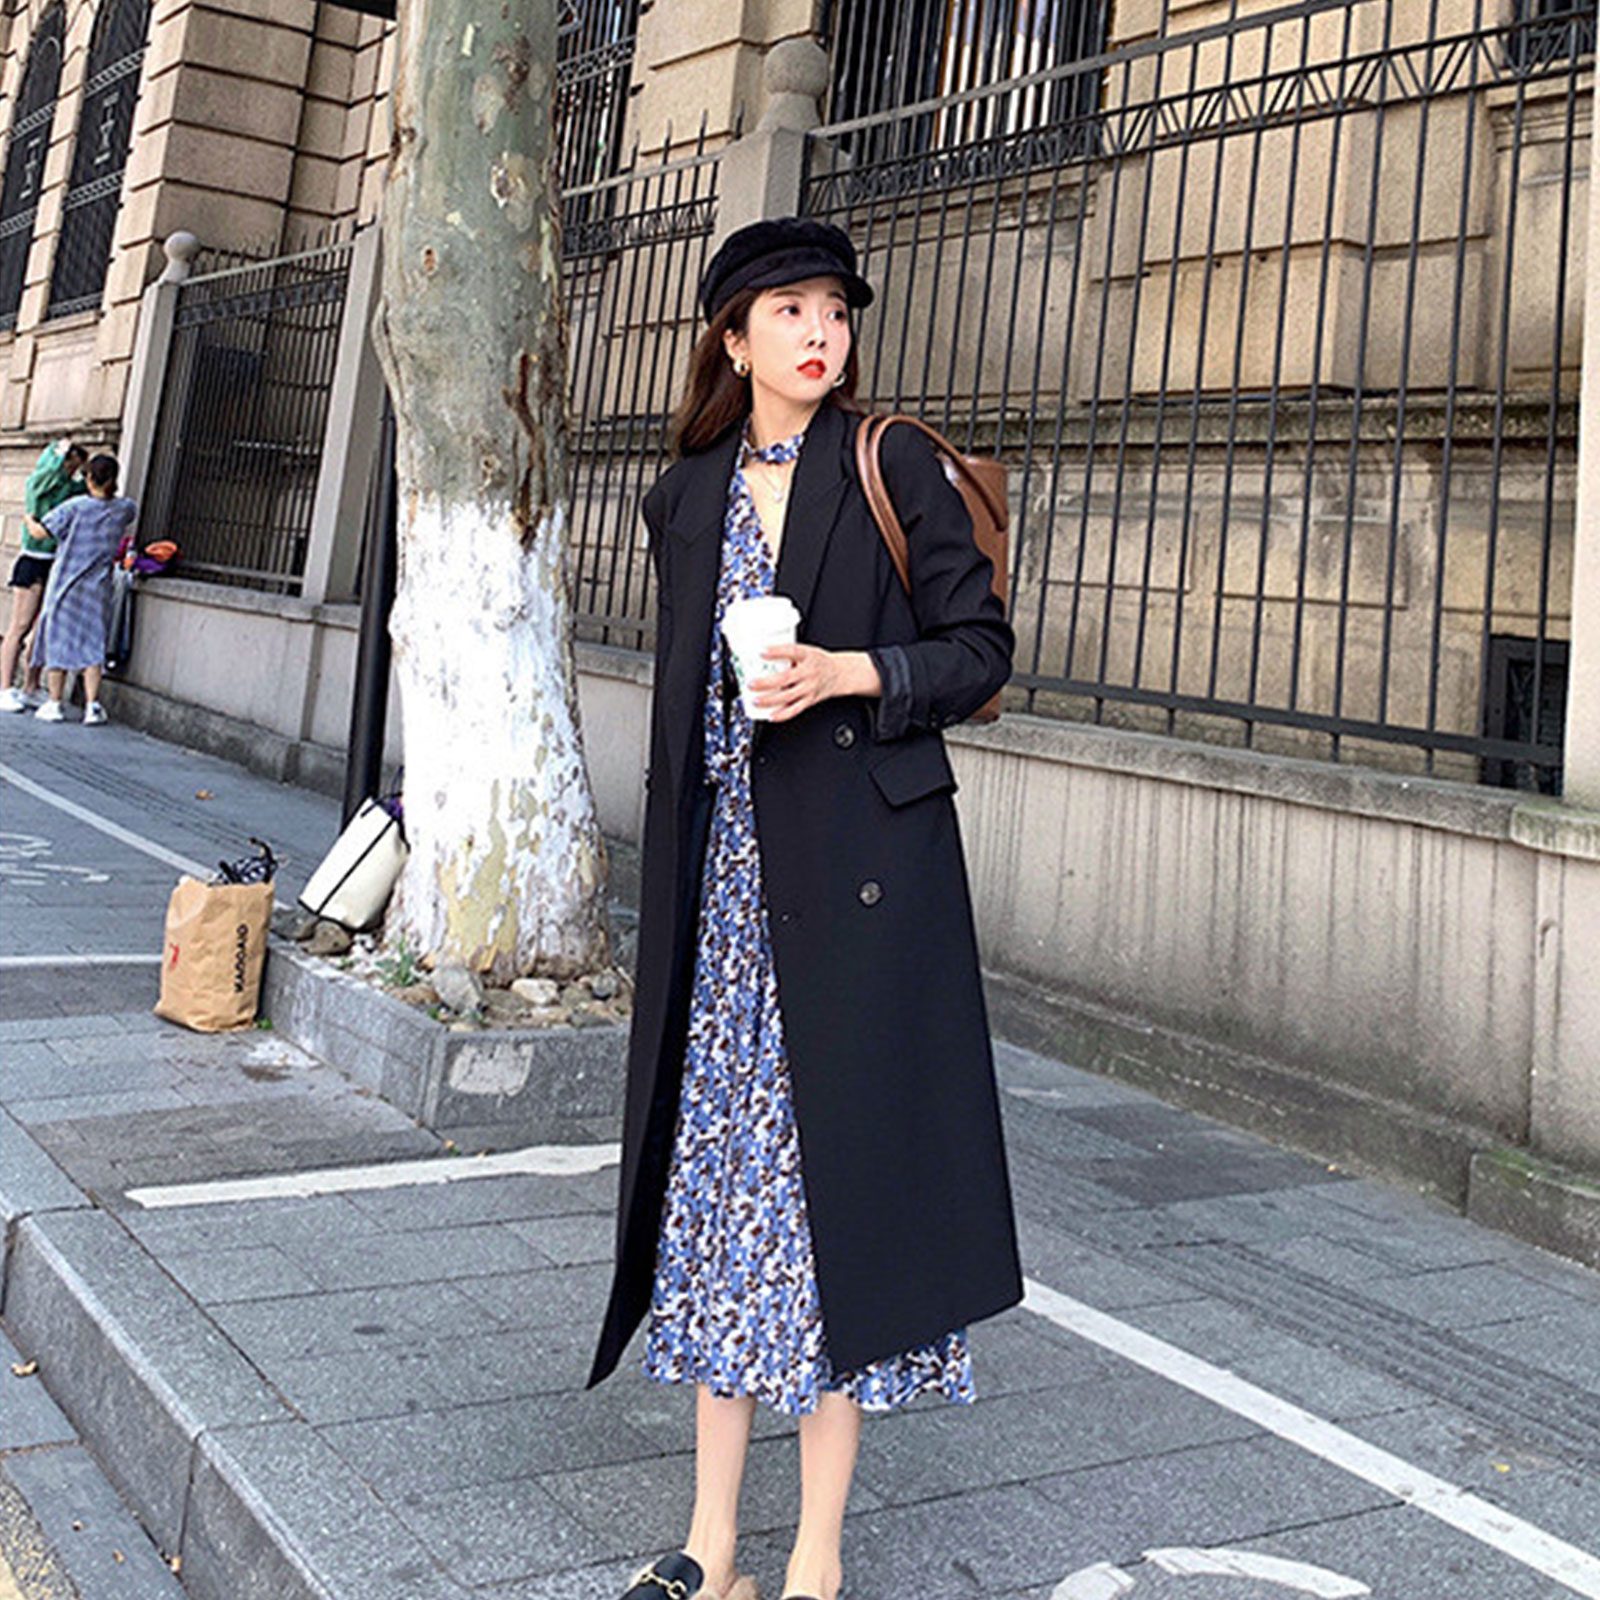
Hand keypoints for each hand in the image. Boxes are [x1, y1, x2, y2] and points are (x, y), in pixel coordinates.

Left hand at [751, 645, 879, 720]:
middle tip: (751, 683)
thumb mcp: (807, 651)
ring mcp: (809, 688)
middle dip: (766, 682)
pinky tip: (771, 715)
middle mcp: (809, 672)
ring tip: (756, 700)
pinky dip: (782, 714)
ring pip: (788, 696)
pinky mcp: (810, 700)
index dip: (776, 651)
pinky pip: (795, 710)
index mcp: (807, 656)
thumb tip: (762, 658)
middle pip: (785, 678)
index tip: (761, 652)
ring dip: (770, 700)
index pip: (791, 651)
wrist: (840, 674)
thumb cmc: (819, 662)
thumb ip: (788, 655)